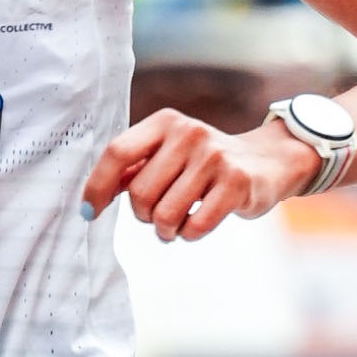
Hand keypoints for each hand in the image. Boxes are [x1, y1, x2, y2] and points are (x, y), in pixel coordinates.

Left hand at [82, 106, 313, 241]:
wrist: (267, 162)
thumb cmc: (206, 163)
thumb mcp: (169, 152)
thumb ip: (134, 168)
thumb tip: (92, 196)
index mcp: (165, 122)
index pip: (117, 153)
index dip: (97, 186)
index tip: (89, 212)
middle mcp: (188, 133)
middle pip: (139, 193)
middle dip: (143, 215)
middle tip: (157, 216)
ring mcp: (214, 157)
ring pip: (165, 215)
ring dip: (166, 230)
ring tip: (177, 224)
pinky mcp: (236, 183)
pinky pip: (194, 226)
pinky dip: (189, 234)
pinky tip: (197, 224)